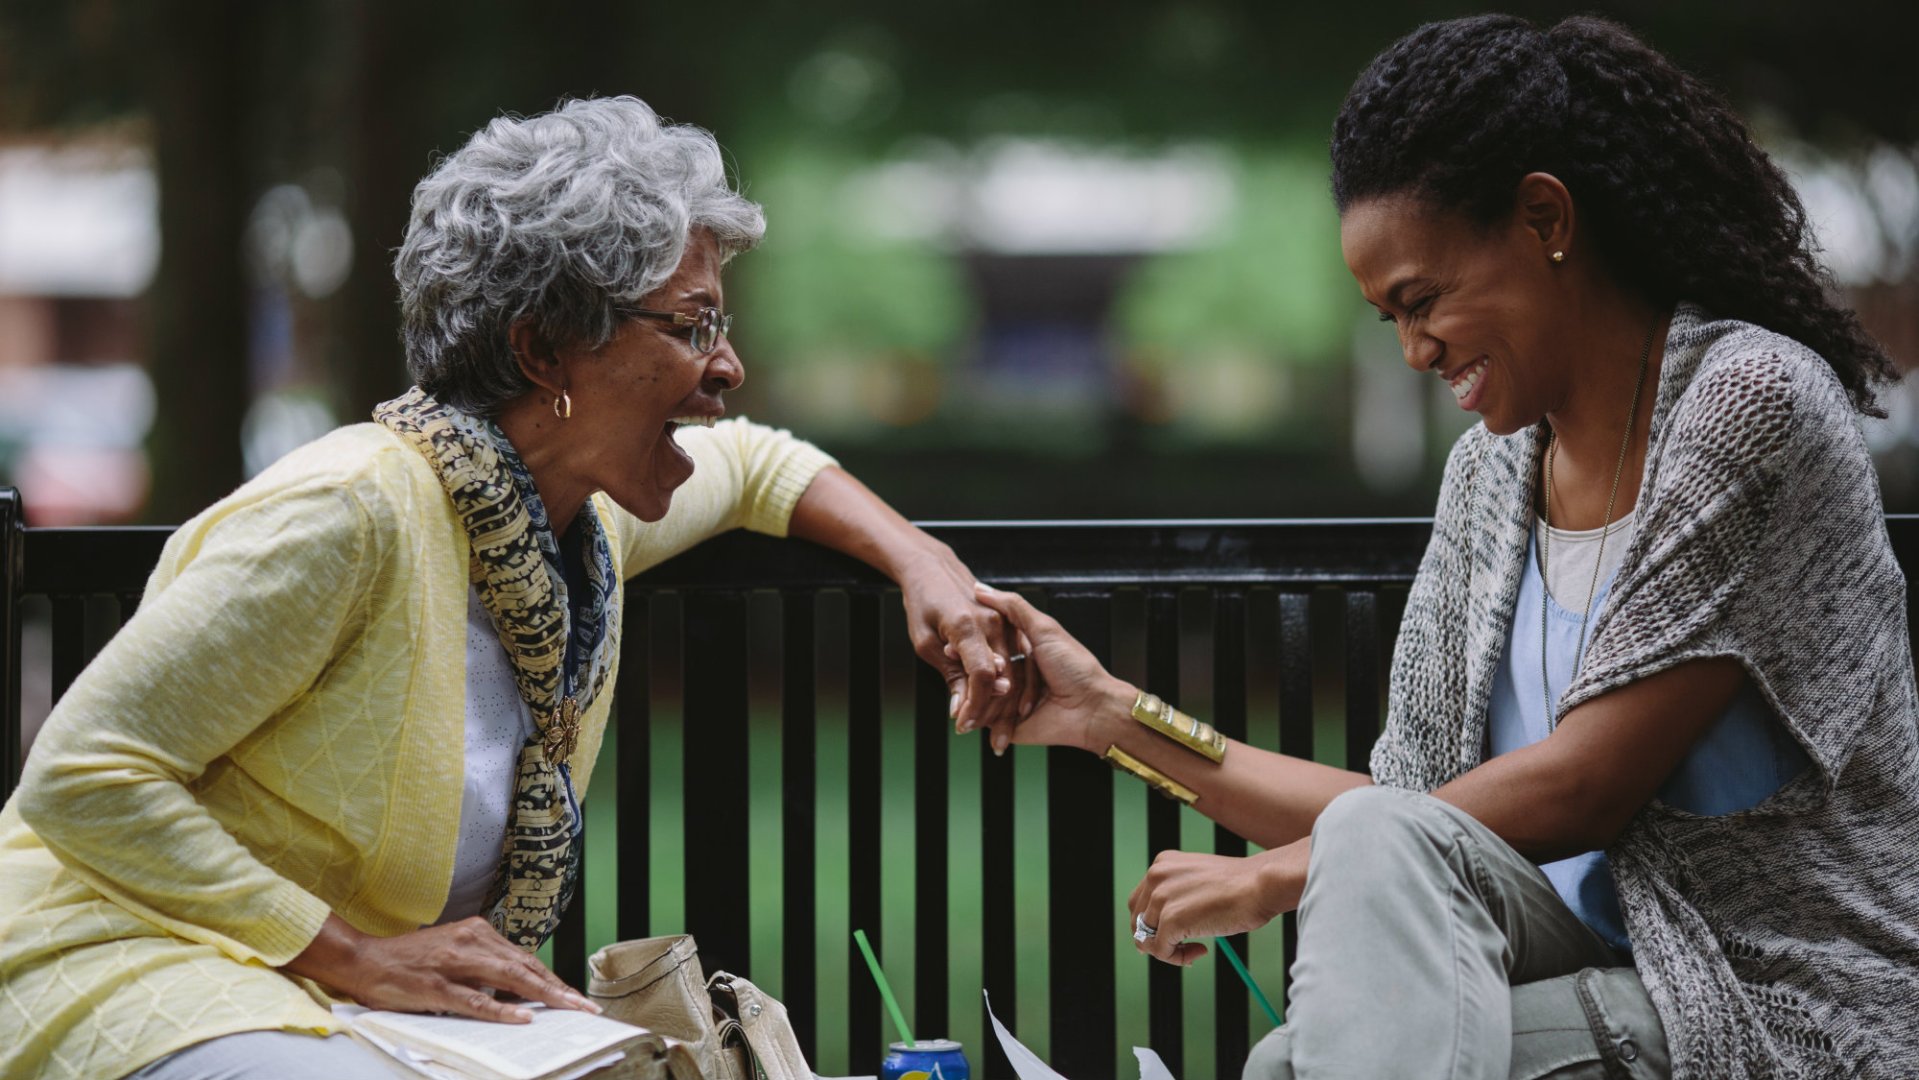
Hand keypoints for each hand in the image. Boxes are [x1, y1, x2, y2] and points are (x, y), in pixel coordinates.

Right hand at [285, 914, 599, 1022]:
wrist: (363, 959)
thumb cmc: (409, 962)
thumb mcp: (453, 954)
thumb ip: (483, 968)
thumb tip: (518, 991)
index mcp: (477, 932)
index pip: (524, 958)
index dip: (552, 978)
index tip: (575, 996)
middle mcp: (471, 941)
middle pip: (525, 966)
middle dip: (559, 988)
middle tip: (584, 1007)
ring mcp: (454, 963)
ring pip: (510, 979)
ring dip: (543, 996)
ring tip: (568, 1010)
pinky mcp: (437, 985)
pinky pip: (476, 999)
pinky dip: (502, 1008)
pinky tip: (523, 1017)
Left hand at [895, 543, 1026, 750]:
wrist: (933, 568)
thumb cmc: (923, 603)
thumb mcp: (925, 641)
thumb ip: (948, 674)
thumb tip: (958, 709)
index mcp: (966, 625)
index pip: (982, 674)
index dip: (977, 704)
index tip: (966, 723)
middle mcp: (992, 623)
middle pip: (1003, 676)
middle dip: (993, 710)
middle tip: (980, 733)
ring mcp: (1005, 622)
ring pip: (1015, 671)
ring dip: (1006, 703)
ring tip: (994, 729)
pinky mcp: (1011, 624)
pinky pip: (1018, 660)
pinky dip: (1013, 685)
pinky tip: (1003, 705)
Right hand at [971, 582, 1130, 752]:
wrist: (1092, 708)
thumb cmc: (1076, 668)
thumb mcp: (1044, 629)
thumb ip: (1014, 608)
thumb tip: (981, 589)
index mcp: (1022, 650)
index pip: (987, 645)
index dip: (968, 646)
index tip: (953, 645)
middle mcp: (1016, 674)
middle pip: (980, 673)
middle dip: (966, 674)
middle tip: (957, 671)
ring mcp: (1012, 700)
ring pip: (981, 698)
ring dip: (971, 699)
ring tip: (962, 699)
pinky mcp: (1012, 724)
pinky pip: (989, 722)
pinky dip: (980, 720)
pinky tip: (969, 717)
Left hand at [1127, 848, 1290, 965]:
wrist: (1261, 885)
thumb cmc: (1241, 886)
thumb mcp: (1199, 881)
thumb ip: (1178, 897)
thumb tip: (1159, 933)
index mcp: (1162, 863)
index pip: (1140, 902)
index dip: (1154, 924)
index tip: (1176, 934)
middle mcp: (1155, 876)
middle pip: (1138, 921)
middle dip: (1157, 939)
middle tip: (1182, 947)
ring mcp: (1161, 898)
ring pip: (1148, 939)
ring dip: (1170, 951)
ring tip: (1196, 950)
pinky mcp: (1170, 920)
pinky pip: (1161, 951)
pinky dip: (1178, 958)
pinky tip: (1201, 951)